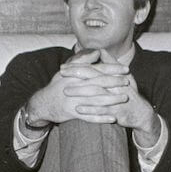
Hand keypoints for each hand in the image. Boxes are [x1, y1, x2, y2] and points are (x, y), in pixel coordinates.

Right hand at [25, 57, 143, 126]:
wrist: (42, 103)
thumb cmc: (57, 85)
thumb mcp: (67, 71)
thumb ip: (83, 61)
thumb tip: (97, 52)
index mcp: (75, 75)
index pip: (96, 69)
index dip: (111, 68)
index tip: (126, 68)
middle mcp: (74, 86)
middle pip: (97, 83)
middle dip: (114, 82)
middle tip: (128, 82)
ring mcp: (72, 100)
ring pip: (95, 100)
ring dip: (111, 99)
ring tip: (124, 98)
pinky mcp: (71, 113)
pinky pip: (88, 117)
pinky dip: (101, 118)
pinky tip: (113, 119)